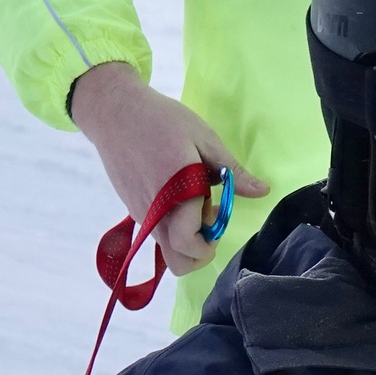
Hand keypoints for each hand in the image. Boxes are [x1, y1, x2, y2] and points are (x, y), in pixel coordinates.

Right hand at [68, 62, 270, 274]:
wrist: (112, 110)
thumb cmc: (161, 119)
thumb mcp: (204, 138)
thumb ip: (233, 172)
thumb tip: (263, 191)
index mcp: (176, 196)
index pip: (190, 245)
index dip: (211, 240)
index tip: (216, 209)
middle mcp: (155, 214)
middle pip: (179, 263)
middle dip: (200, 251)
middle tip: (207, 216)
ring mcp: (141, 215)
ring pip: (167, 250)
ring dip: (186, 237)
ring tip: (192, 199)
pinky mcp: (133, 210)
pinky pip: (157, 233)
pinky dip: (172, 226)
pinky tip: (176, 195)